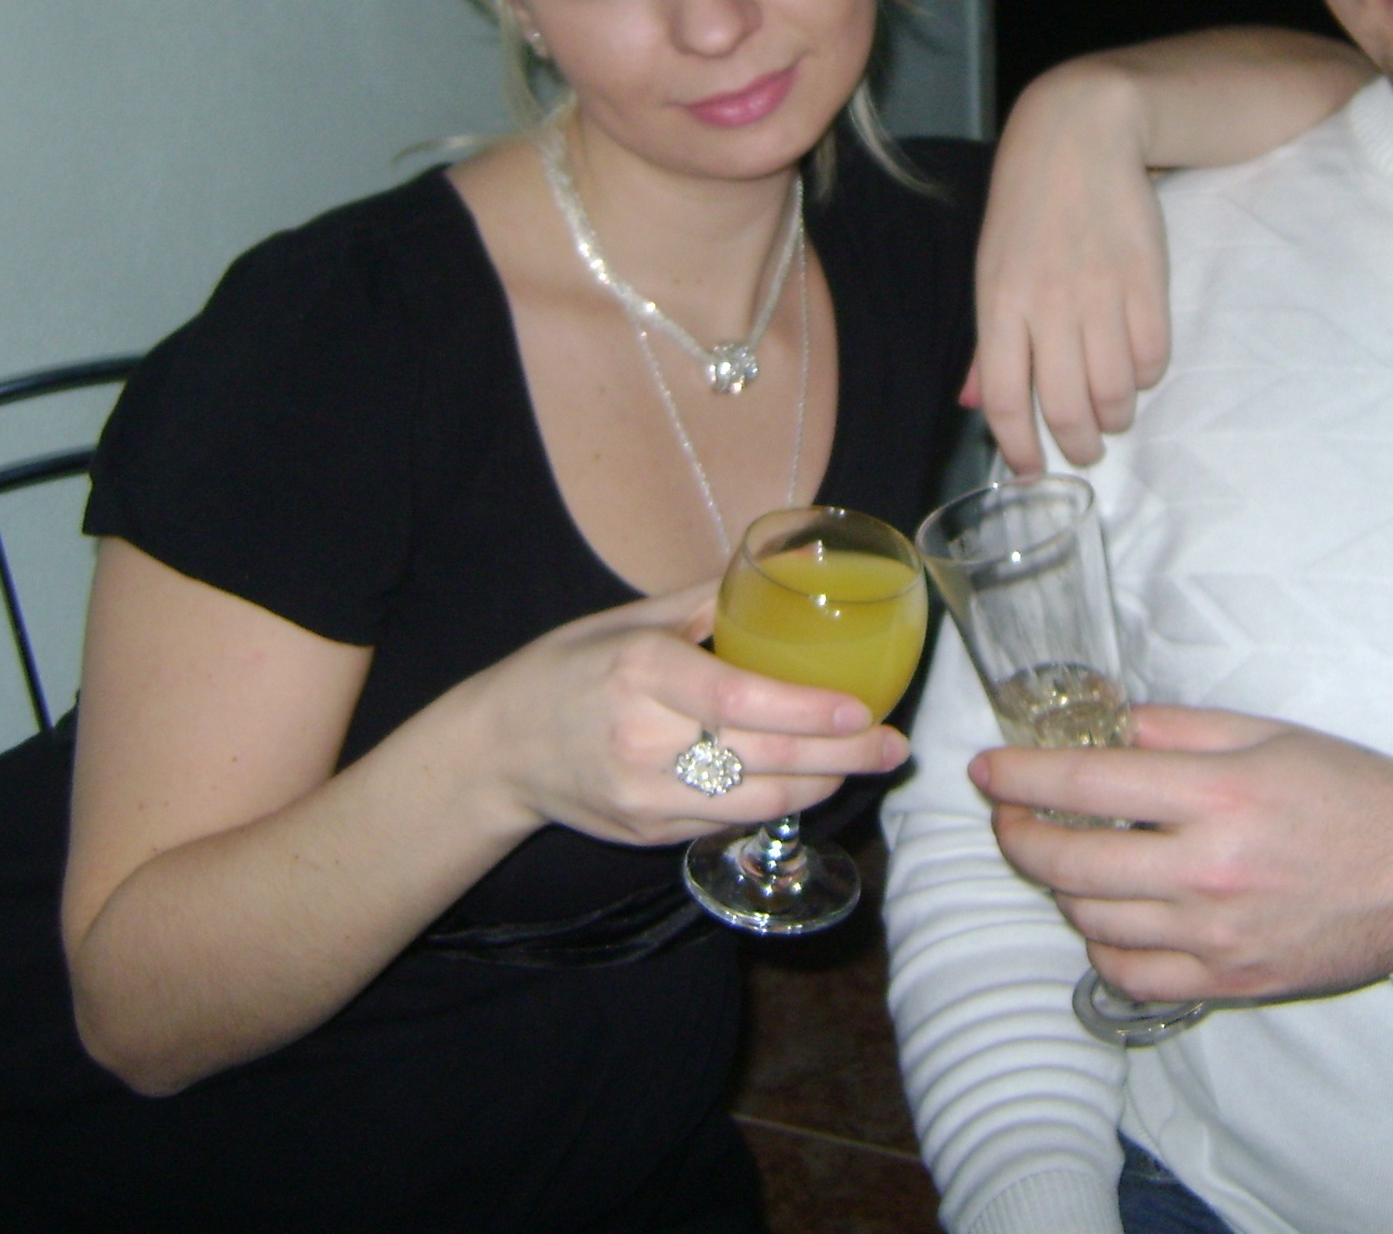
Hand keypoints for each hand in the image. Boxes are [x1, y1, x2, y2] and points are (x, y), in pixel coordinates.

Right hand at [482, 585, 909, 846]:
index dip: (805, 710)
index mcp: (640, 671)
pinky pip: (730, 822)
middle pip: (762, 757)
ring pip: (757, 801)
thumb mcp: (626, 619)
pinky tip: (811, 782)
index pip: (736, 699)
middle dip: (841, 756)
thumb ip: (703, 598)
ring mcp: (645, 795)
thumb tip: (783, 560)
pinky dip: (779, 802)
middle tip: (894, 745)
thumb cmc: (569, 669)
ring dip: (822, 785)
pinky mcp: (649, 832)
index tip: (860, 708)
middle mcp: (643, 739)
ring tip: (868, 762)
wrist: (498, 750)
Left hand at [970, 60, 1169, 472]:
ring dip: (1115, 418)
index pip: (1007, 400)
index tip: (1030, 471)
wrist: (1081, 135)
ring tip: (1112, 416)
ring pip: (1115, 391)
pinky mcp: (1148, 282)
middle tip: (1083, 454)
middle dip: (1077, 446)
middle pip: (1066, 406)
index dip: (1019, 449)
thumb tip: (975, 404)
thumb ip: (988, 343)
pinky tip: (1135, 369)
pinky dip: (1145, 377)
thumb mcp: (990, 269)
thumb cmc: (1027, 207)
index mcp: (1000, 304)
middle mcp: (1049, 305)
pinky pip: (1152, 357)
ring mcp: (1101, 294)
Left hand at [970, 705, 1392, 1002]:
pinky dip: (1101, 946)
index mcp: (1218, 795)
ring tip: (1064, 857)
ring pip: (1091, 921)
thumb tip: (1100, 730)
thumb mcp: (1265, 734)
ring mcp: (1216, 934)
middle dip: (1018, 836)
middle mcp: (1208, 870)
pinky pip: (1132, 975)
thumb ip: (1174, 731)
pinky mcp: (1229, 980)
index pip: (1085, 784)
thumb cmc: (1352, 792)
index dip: (1020, 776)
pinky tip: (1105, 915)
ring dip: (1058, 887)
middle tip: (1009, 816)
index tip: (987, 770)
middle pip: (1070, 862)